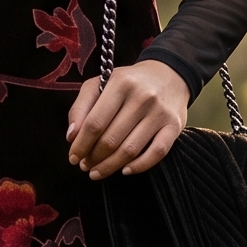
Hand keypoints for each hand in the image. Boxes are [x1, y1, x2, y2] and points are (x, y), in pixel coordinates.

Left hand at [67, 60, 189, 179]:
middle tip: (85, 166)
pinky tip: (125, 170)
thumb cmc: (128, 83)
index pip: (95, 123)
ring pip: (130, 150)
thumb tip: (71, 136)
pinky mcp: (174, 126)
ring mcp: (160, 112)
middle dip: (93, 158)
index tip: (73, 157)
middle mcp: (142, 97)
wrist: (169, 74)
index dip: (81, 145)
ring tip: (98, 172)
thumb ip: (81, 107)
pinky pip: (157, 153)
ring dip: (110, 166)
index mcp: (120, 84)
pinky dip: (139, 166)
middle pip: (111, 139)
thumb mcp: (100, 84)